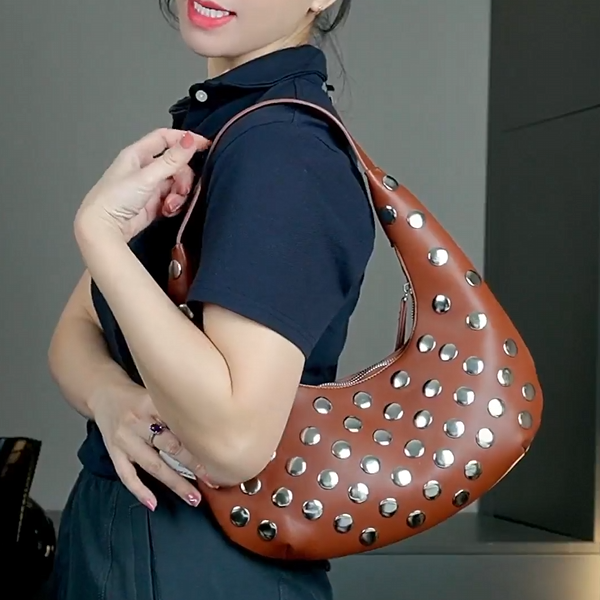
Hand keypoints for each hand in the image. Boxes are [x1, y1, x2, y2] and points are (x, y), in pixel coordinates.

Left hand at [75, 128, 210, 241]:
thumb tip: (190, 140)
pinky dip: (174, 205)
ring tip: (170, 204)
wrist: (104, 228)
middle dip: (183, 177)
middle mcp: (144, 168)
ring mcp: (149, 186)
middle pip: (175, 164)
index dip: (184, 139)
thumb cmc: (115, 199)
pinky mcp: (152, 204)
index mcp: (137, 154)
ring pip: (176, 183)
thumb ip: (172, 160)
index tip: (205, 145)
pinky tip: (167, 211)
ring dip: (179, 194)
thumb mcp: (147, 177)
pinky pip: (172, 199)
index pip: (165, 138)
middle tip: (182, 189)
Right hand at [90, 378, 209, 509]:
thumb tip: (212, 422)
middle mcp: (138, 422)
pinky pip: (127, 475)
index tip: (218, 452)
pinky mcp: (114, 453)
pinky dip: (140, 491)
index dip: (200, 439)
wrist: (104, 394)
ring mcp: (124, 440)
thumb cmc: (138, 396)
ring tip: (193, 497)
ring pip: (153, 465)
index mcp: (152, 403)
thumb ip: (177, 407)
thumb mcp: (157, 393)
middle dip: (193, 464)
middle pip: (170, 445)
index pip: (179, 423)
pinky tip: (153, 503)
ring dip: (175, 483)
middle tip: (213, 478)